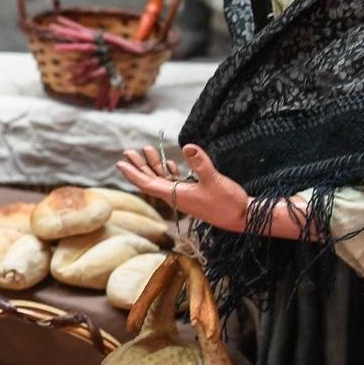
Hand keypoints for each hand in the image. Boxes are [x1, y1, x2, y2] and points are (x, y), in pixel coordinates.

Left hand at [117, 142, 250, 232]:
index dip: (133, 173)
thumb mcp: (214, 180)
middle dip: (139, 165)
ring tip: (146, 149)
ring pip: (163, 180)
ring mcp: (185, 196)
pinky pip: (175, 183)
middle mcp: (177, 197)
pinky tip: (169, 163)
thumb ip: (200, 163)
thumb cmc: (228, 202)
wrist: (243, 218)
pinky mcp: (194, 195)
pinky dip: (169, 172)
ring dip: (154, 165)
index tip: (120, 163)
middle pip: (151, 180)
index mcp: (176, 195)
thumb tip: (187, 146)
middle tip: (128, 151)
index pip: (148, 184)